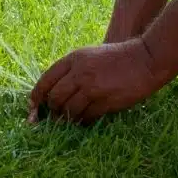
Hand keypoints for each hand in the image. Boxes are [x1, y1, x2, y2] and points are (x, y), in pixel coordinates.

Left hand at [27, 38, 173, 124]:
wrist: (145, 59)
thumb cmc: (117, 58)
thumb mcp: (89, 56)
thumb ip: (71, 71)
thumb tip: (53, 93)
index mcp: (73, 59)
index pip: (45, 80)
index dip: (36, 97)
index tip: (32, 108)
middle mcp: (79, 72)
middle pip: (54, 98)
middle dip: (52, 111)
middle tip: (55, 117)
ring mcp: (92, 87)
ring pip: (68, 110)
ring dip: (67, 119)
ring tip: (70, 121)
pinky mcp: (105, 101)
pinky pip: (86, 117)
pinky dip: (82, 121)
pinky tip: (85, 120)